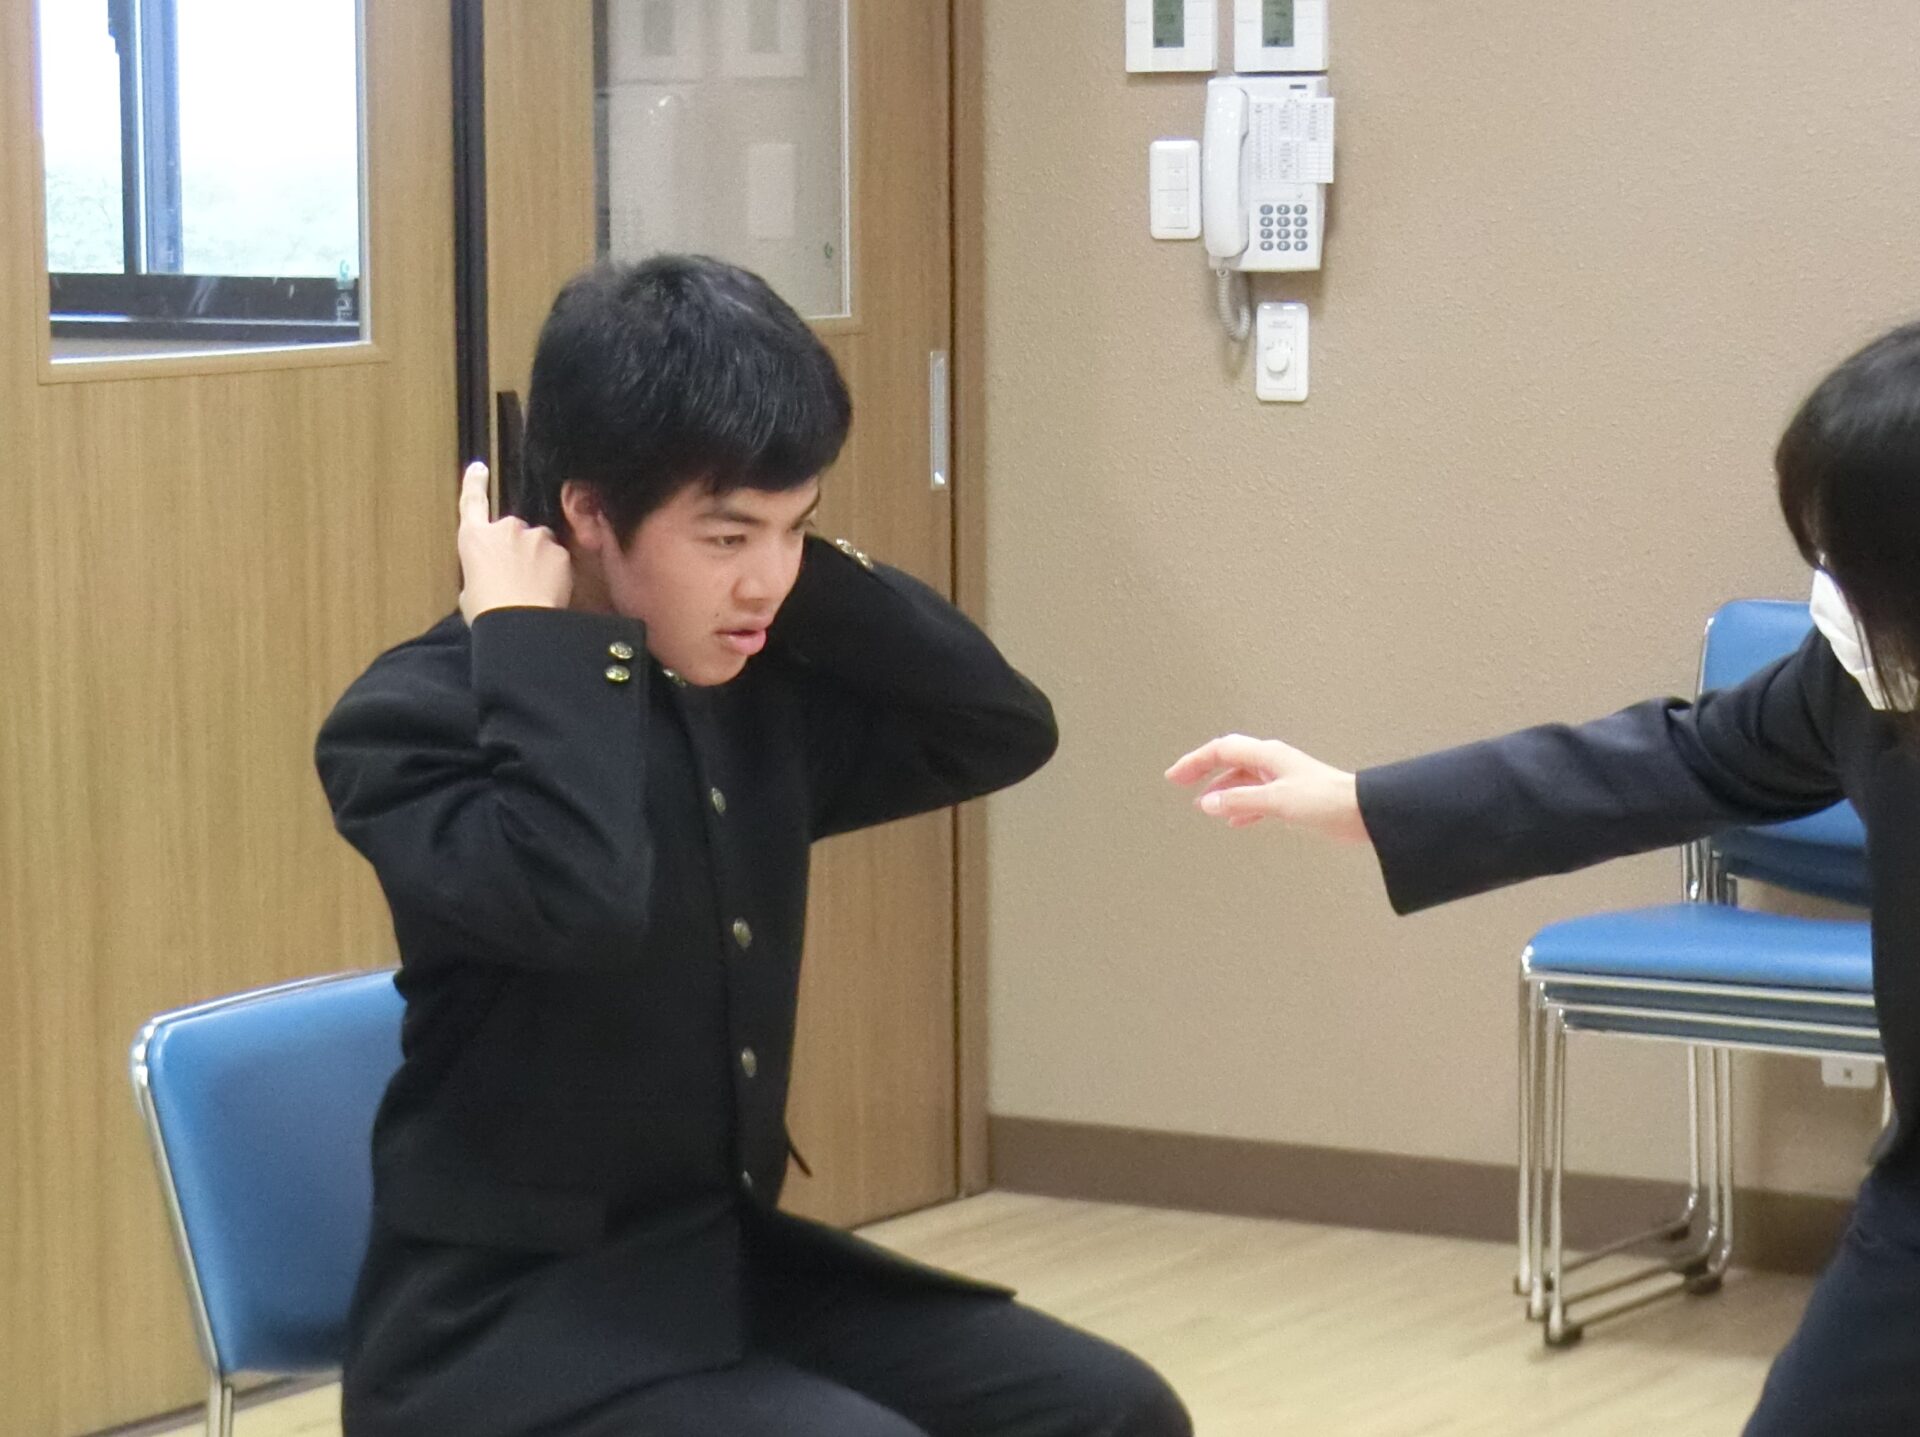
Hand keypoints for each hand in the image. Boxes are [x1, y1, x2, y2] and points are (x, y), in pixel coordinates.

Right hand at [457, 461, 572, 621]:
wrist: (518, 622)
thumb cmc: (488, 612)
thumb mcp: (470, 591)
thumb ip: (481, 571)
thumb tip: (490, 576)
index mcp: (474, 538)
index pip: (472, 502)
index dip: (475, 483)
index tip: (479, 469)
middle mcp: (504, 529)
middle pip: (514, 532)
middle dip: (517, 550)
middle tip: (516, 580)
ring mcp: (534, 537)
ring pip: (539, 544)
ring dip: (538, 559)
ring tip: (532, 589)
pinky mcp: (558, 551)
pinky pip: (558, 558)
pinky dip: (555, 572)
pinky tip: (548, 592)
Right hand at [1165, 733, 1369, 844]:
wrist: (1363, 812)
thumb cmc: (1325, 800)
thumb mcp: (1276, 800)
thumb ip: (1240, 801)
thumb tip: (1206, 803)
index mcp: (1267, 756)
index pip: (1221, 751)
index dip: (1195, 761)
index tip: (1174, 776)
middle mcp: (1273, 762)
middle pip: (1230, 760)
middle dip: (1204, 771)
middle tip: (1181, 783)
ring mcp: (1283, 778)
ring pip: (1243, 780)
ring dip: (1222, 791)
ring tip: (1205, 806)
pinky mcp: (1293, 796)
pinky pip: (1258, 796)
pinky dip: (1242, 806)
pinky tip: (1235, 821)